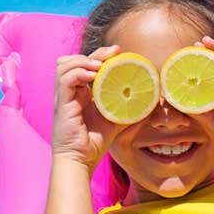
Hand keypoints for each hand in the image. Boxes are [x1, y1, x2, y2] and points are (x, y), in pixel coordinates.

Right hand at [52, 45, 127, 172]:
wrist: (81, 160)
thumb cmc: (95, 143)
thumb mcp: (117, 120)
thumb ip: (129, 109)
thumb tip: (152, 101)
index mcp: (79, 93)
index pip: (84, 65)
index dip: (99, 55)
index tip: (119, 52)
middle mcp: (69, 92)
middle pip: (73, 60)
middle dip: (94, 53)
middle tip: (114, 53)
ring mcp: (63, 97)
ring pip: (64, 65)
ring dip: (84, 60)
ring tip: (102, 65)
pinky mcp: (61, 104)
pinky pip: (65, 79)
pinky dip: (79, 72)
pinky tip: (94, 75)